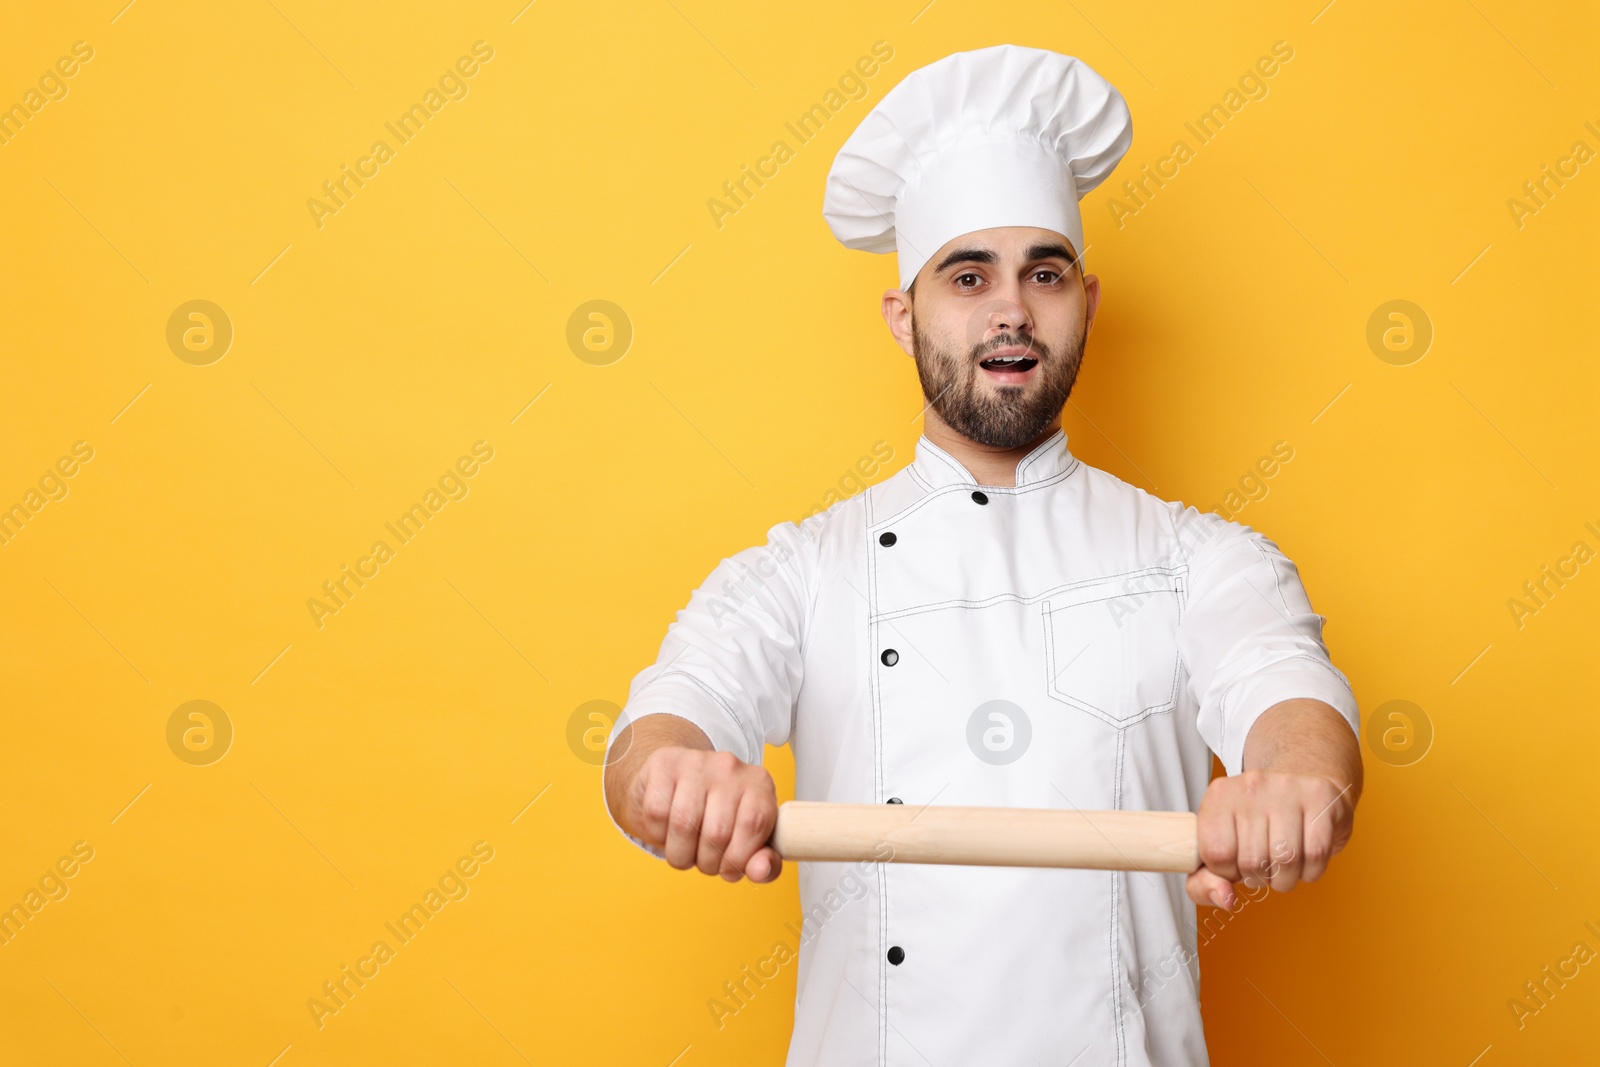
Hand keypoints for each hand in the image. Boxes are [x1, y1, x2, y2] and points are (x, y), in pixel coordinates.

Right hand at [623, 746, 782, 882]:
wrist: (676, 782)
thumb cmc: (717, 815)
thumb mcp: (749, 840)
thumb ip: (764, 862)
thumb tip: (761, 871)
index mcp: (759, 784)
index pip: (753, 826)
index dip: (737, 859)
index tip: (727, 869)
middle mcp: (730, 767)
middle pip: (717, 831)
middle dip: (707, 863)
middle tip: (702, 861)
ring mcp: (695, 762)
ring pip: (683, 825)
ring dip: (680, 854)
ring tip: (683, 851)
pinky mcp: (663, 764)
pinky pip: (656, 813)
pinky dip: (657, 835)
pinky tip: (666, 831)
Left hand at [1185, 769, 1353, 908]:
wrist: (1302, 777)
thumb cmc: (1259, 819)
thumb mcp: (1222, 843)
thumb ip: (1205, 881)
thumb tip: (1225, 900)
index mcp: (1219, 796)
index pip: (1216, 854)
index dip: (1228, 873)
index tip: (1236, 866)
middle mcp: (1250, 787)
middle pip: (1251, 861)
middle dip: (1259, 879)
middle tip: (1264, 868)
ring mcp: (1286, 788)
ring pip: (1286, 860)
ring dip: (1286, 880)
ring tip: (1283, 868)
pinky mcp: (1320, 796)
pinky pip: (1315, 854)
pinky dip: (1311, 871)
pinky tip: (1305, 861)